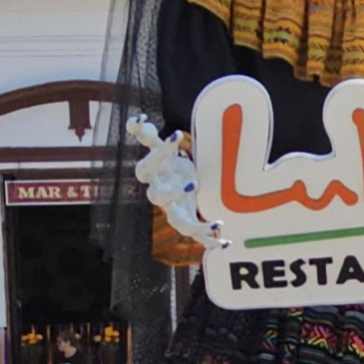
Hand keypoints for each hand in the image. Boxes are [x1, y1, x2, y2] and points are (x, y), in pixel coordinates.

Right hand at [128, 115, 204, 236]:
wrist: (175, 183)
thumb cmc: (167, 164)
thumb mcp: (158, 147)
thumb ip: (147, 134)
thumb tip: (137, 121)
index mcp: (151, 176)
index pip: (147, 167)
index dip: (159, 153)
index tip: (176, 135)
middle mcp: (159, 195)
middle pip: (158, 198)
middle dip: (174, 193)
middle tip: (194, 184)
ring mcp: (173, 210)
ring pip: (178, 223)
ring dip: (196, 226)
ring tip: (216, 223)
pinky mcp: (186, 221)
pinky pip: (196, 235)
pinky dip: (209, 240)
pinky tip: (226, 243)